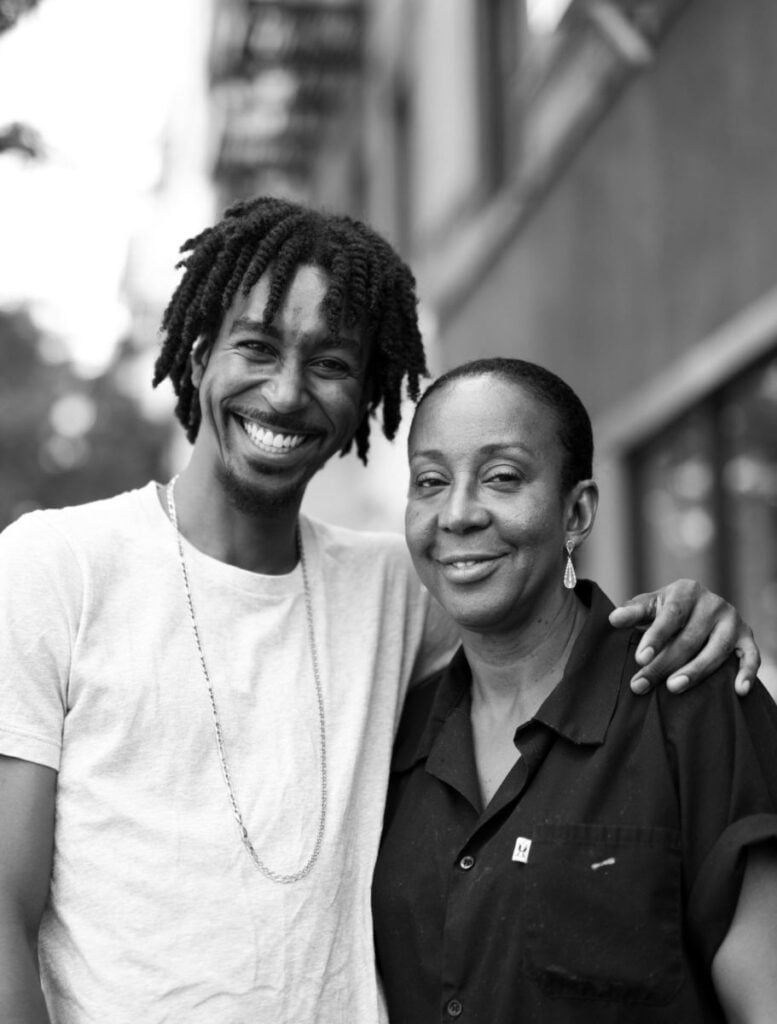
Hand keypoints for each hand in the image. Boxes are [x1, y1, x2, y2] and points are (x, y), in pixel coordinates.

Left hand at [608, 579, 760, 695]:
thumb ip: (633, 612)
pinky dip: (747, 673)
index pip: (671, 616)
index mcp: (686, 591)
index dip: (655, 637)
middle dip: (664, 664)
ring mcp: (732, 620)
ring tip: (673, 688)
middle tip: (641, 685)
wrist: (699, 609)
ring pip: (717, 650)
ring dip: (696, 671)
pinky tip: (738, 691)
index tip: (639, 659)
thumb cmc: (667, 611)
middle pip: (689, 638)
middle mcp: (713, 604)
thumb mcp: (650, 606)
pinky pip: (751, 656)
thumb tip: (613, 619)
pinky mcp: (747, 637)